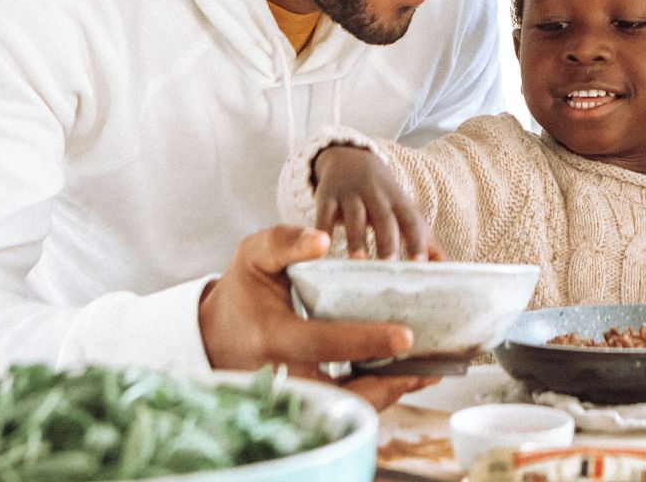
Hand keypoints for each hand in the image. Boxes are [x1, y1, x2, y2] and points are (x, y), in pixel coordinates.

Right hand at [199, 225, 438, 408]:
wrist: (216, 333)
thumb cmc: (243, 291)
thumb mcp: (254, 255)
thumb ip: (285, 241)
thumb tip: (322, 239)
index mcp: (272, 335)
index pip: (324, 343)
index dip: (365, 342)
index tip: (405, 335)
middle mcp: (282, 372)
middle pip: (342, 391)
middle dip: (388, 383)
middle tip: (429, 367)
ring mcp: (293, 392)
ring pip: (346, 407)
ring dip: (388, 393)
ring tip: (428, 372)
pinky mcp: (304, 400)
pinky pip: (343, 406)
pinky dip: (375, 395)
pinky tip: (404, 378)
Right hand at [312, 145, 438, 259]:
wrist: (351, 158)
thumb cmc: (384, 197)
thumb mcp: (405, 212)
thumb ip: (425, 240)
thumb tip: (449, 269)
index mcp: (399, 202)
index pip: (411, 221)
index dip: (416, 241)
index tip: (420, 263)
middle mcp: (377, 196)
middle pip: (385, 218)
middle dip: (388, 241)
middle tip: (390, 266)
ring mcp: (351, 195)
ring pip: (356, 216)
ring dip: (357, 238)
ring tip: (359, 261)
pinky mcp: (327, 197)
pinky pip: (324, 213)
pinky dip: (323, 230)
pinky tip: (322, 248)